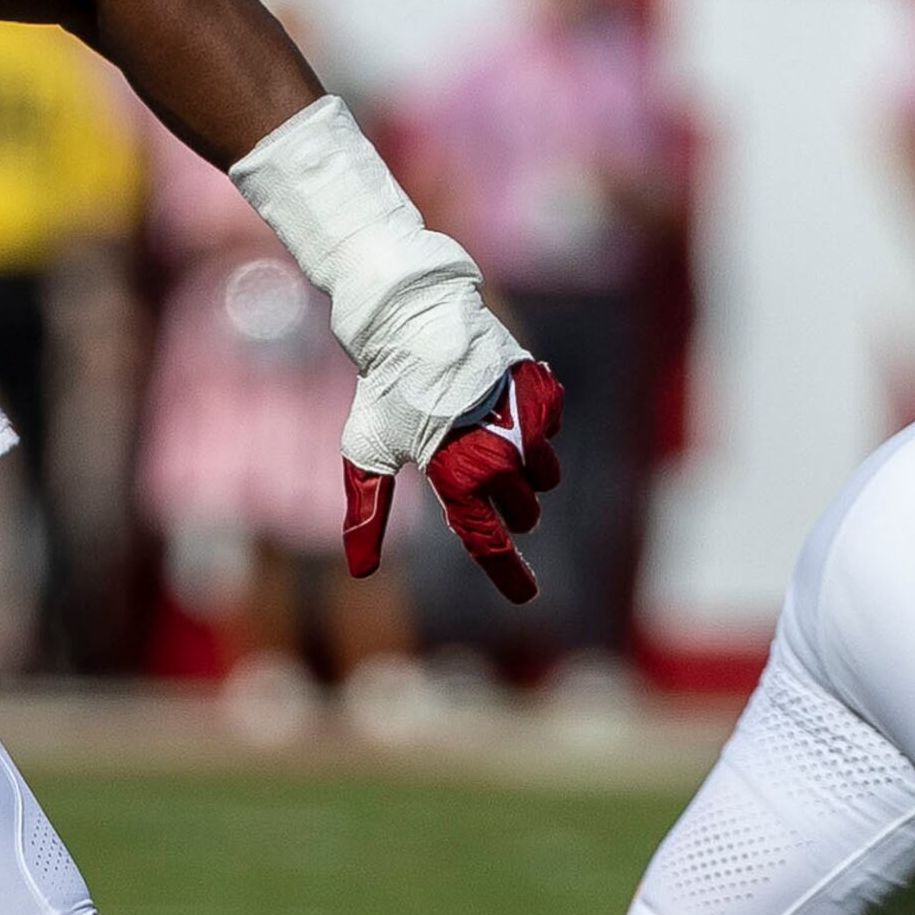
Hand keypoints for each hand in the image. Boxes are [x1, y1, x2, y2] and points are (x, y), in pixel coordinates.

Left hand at [346, 354, 564, 602]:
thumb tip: (362, 571)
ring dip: (526, 472)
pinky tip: (501, 407)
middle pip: (524, 512)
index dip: (509, 575)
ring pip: (546, 475)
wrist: (415, 317)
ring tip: (491, 442)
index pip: (490, 542)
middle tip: (478, 478)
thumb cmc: (385, 389)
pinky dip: (534, 427)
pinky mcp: (544, 393)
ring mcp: (528, 424)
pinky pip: (552, 430)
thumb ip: (368, 512)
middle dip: (509, 508)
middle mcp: (501, 457)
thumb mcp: (366, 450)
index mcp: (458, 478)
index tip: (527, 597)